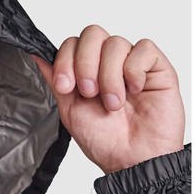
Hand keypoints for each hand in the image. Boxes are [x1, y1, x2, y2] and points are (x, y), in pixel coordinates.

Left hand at [31, 25, 184, 173]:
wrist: (132, 160)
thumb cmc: (105, 141)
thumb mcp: (69, 110)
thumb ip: (56, 80)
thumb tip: (37, 55)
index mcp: (86, 72)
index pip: (72, 43)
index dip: (66, 60)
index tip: (65, 86)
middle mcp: (108, 64)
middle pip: (93, 33)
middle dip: (85, 63)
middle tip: (89, 92)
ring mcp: (132, 63)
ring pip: (116, 43)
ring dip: (110, 76)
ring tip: (114, 103)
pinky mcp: (157, 67)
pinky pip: (143, 48)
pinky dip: (134, 70)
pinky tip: (136, 90)